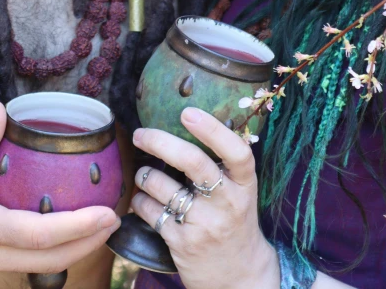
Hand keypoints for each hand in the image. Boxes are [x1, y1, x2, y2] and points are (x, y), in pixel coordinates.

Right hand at [0, 103, 120, 285]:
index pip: (36, 235)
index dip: (77, 228)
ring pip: (25, 266)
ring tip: (87, 222)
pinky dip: (31, 252)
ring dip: (61, 250)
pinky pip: (4, 266)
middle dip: (84, 243)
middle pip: (43, 260)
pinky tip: (42, 228)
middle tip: (113, 220)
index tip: (107, 215)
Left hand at [131, 107, 279, 288]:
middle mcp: (228, 202)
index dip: (212, 129)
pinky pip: (151, 212)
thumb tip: (189, 121)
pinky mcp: (183, 243)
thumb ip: (223, 164)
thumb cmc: (235, 221)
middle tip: (141, 134)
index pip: (236, 151)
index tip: (188, 112)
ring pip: (163, 186)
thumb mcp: (241, 191)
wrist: (240, 275)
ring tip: (142, 173)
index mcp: (244, 184)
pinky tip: (142, 198)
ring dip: (144, 175)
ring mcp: (205, 224)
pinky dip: (140, 200)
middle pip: (193, 162)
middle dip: (160, 142)